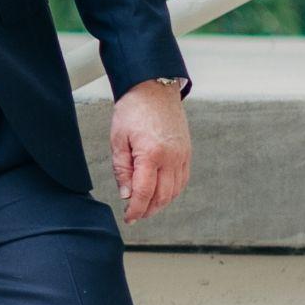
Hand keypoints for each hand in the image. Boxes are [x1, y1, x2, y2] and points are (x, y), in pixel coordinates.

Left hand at [110, 78, 189, 227]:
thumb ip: (122, 169)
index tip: (128, 217)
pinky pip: (182, 180)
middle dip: (148, 210)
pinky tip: (161, 193)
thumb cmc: (133, 109)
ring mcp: (182, 155)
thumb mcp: (118, 139)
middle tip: (135, 215)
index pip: (144, 192)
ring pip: (174, 191)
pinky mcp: (187, 152)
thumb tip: (126, 194)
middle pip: (162, 196)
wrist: (154, 88)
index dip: (135, 209)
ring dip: (161, 203)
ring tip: (146, 207)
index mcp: (151, 154)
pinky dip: (172, 191)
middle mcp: (171, 157)